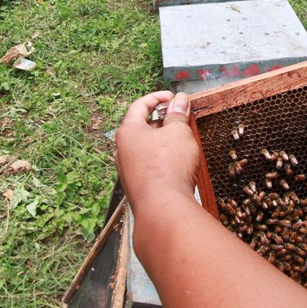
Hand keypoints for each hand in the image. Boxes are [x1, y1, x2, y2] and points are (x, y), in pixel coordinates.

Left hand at [114, 91, 200, 213]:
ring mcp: (128, 170)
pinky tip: (179, 163)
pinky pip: (150, 165)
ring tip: (183, 141)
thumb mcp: (178, 132)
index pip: (140, 105)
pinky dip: (163, 159)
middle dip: (164, 121)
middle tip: (182, 119)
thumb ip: (178, 114)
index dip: (158, 97)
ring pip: (146, 148)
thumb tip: (181, 100)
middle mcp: (123, 150)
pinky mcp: (138, 186)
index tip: (174, 98)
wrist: (163, 209)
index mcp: (128, 131)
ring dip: (164, 141)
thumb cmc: (168, 166)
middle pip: (142, 127)